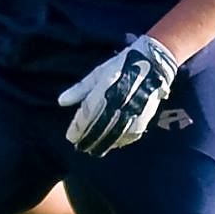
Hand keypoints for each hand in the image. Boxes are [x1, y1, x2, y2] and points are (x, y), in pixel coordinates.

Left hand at [58, 36, 178, 155]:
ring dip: (103, 143)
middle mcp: (118, 102)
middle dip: (88, 139)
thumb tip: (61, 102)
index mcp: (104, 90)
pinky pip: (131, 134)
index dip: (78, 128)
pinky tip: (113, 144)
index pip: (87, 115)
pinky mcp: (145, 116)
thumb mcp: (98, 73)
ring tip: (93, 149)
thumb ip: (80, 89)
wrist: (153, 64)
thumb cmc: (121, 66)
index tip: (70, 137)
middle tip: (80, 146)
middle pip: (99, 128)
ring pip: (115, 134)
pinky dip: (120, 141)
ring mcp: (133, 111)